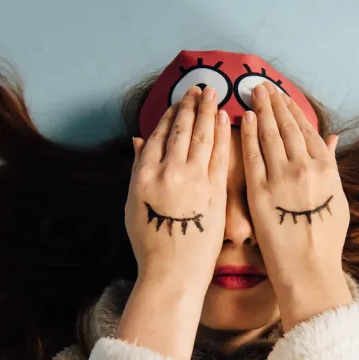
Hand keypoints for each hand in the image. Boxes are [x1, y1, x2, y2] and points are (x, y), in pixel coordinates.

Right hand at [127, 85, 230, 289]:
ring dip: (206, 111)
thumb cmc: (150, 243)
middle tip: (199, 88)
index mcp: (143, 174)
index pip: (158, 135)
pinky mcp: (215, 191)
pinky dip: (222, 133)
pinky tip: (225, 118)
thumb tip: (139, 140)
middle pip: (180, 130)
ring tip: (212, 94)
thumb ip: (138, 169)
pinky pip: (219, 155)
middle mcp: (167, 171)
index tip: (176, 102)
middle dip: (190, 106)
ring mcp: (193, 180)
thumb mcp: (133, 204)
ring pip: (201, 136)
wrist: (172, 272)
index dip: (169, 116)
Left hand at [241, 83, 352, 327]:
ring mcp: (282, 179)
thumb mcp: (337, 199)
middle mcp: (306, 168)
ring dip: (262, 111)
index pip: (306, 130)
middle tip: (262, 85)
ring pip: (270, 136)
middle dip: (274, 103)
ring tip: (253, 93)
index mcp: (326, 169)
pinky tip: (246, 119)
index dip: (293, 110)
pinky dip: (250, 135)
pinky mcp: (260, 192)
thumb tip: (332, 138)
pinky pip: (253, 157)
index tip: (283, 95)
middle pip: (287, 127)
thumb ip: (331, 165)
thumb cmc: (325, 240)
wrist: (309, 270)